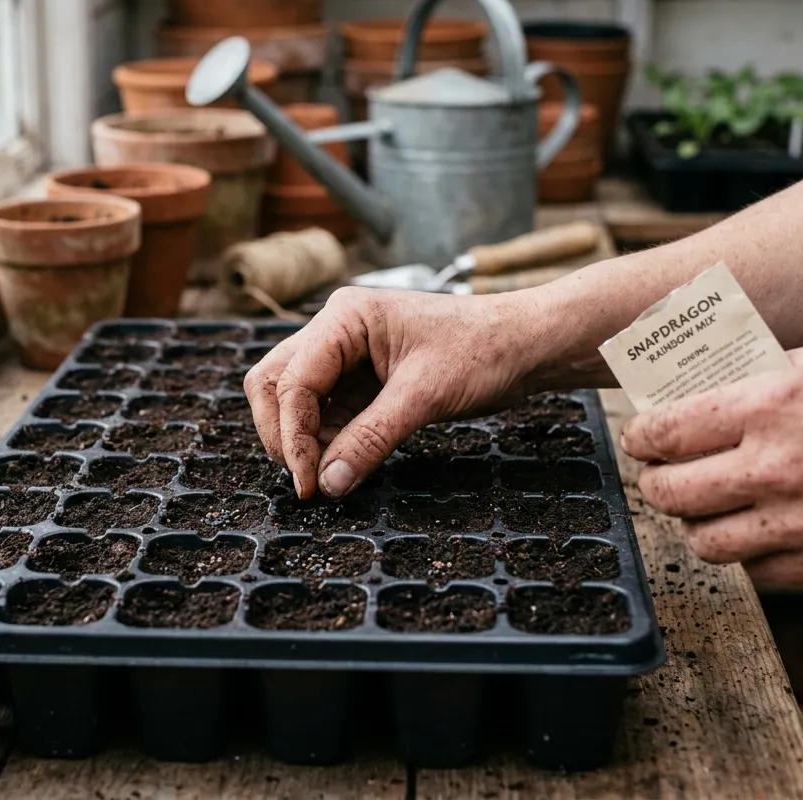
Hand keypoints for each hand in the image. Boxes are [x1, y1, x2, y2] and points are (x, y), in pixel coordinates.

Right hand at [245, 287, 541, 498]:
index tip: (309, 482)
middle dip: (283, 434)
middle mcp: (337, 330)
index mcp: (345, 318)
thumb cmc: (484, 352)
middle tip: (307, 480)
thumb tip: (328, 484)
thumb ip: (371, 439)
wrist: (527, 345)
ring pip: (295, 399)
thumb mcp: (425, 397)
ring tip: (328, 477)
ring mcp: (346, 354)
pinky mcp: (361, 379)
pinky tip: (344, 465)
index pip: (292, 380)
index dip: (292, 435)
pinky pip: (326, 412)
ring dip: (303, 440)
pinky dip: (327, 440)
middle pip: (275, 383)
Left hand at [621, 336, 802, 584]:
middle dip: (655, 483)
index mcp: (769, 405)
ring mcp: (800, 521)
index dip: (639, 438)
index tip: (639, 439)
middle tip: (660, 475)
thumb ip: (758, 377)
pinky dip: (747, 553)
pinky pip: (756, 571)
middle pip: (670, 492)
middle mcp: (775, 467)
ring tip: (703, 507)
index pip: (665, 431)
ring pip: (704, 540)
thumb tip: (702, 390)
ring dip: (695, 523)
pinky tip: (755, 529)